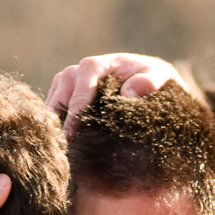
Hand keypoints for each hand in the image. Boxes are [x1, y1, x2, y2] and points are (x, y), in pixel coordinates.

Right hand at [46, 53, 187, 135]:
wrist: (150, 84)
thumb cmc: (155, 81)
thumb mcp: (161, 78)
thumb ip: (150, 81)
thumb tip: (128, 93)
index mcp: (100, 64)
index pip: (82, 82)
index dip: (76, 107)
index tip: (73, 132)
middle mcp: (80, 71)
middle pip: (61, 91)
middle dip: (60, 118)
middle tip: (61, 146)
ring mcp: (70, 83)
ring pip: (53, 101)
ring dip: (54, 123)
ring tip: (58, 149)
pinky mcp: (65, 96)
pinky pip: (54, 110)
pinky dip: (55, 125)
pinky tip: (61, 146)